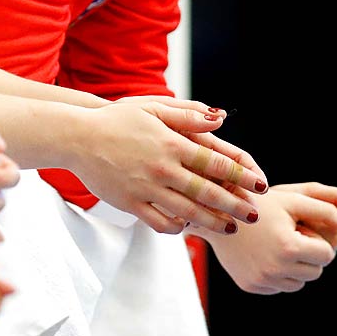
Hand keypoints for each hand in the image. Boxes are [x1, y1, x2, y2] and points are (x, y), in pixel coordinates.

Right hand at [67, 101, 265, 235]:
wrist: (77, 137)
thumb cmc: (116, 119)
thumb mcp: (152, 107)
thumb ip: (187, 115)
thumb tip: (219, 120)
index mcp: (171, 143)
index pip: (215, 163)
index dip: (241, 176)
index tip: (259, 186)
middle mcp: (163, 168)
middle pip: (208, 192)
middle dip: (235, 205)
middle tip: (254, 214)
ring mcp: (146, 188)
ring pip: (189, 211)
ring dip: (214, 222)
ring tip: (230, 227)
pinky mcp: (130, 204)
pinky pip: (160, 222)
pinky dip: (177, 227)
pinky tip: (187, 227)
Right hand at [207, 182, 336, 293]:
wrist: (216, 212)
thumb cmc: (261, 202)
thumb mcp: (294, 198)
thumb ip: (328, 207)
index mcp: (288, 247)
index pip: (327, 254)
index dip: (318, 239)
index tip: (300, 227)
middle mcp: (274, 269)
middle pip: (315, 271)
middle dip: (308, 254)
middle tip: (289, 234)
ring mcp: (261, 280)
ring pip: (299, 282)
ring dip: (295, 265)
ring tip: (277, 243)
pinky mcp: (251, 286)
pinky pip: (279, 286)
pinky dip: (278, 273)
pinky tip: (264, 253)